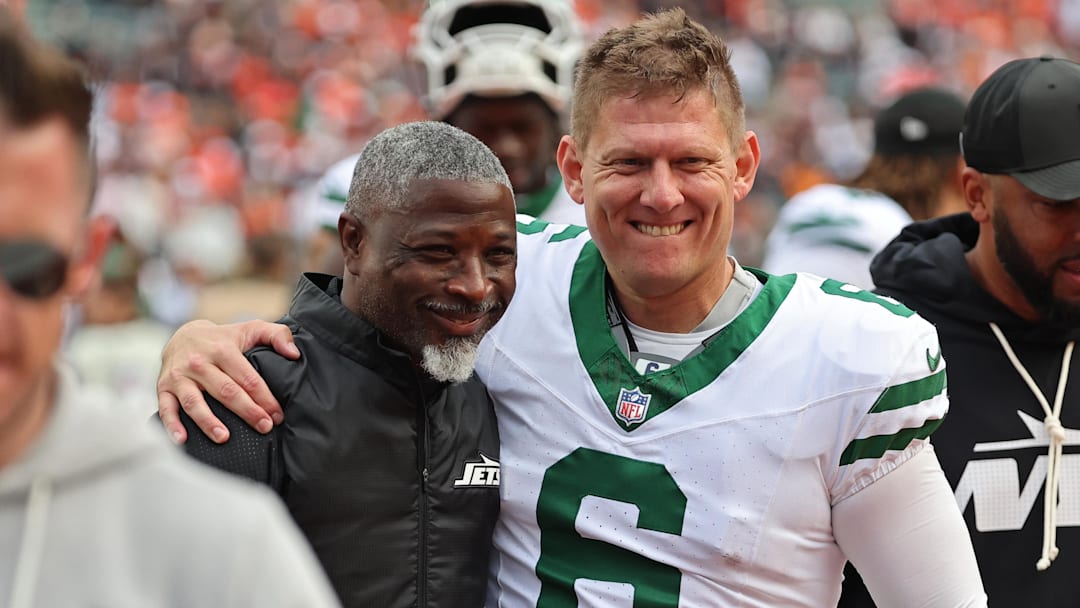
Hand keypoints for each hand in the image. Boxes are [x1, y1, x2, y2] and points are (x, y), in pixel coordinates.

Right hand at [157, 319, 298, 443]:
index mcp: (223, 349)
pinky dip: (171, 424)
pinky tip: (182, 440)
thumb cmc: (223, 338)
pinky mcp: (163, 387)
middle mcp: (200, 362)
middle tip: (264, 427)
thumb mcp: (250, 329)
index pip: (247, 377)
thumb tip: (294, 353)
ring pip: (195, 402)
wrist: (182, 335)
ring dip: (208, 421)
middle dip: (247, 411)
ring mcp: (180, 376)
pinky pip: (166, 407)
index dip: (264, 397)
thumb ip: (277, 335)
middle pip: (226, 391)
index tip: (277, 415)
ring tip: (224, 437)